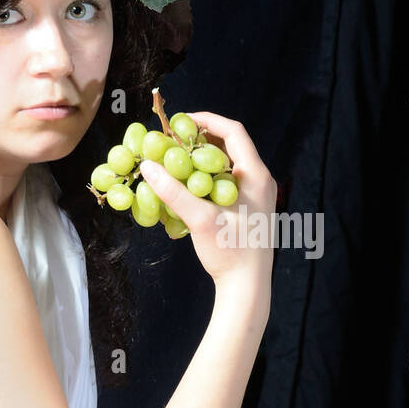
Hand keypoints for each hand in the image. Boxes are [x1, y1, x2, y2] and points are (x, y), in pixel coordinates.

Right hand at [139, 111, 276, 296]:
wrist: (247, 287)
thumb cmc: (231, 253)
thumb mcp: (200, 220)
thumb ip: (174, 192)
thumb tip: (149, 167)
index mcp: (256, 176)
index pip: (234, 132)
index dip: (208, 120)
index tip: (182, 119)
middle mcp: (259, 181)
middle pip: (230, 146)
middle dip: (200, 139)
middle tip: (174, 139)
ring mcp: (255, 196)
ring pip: (226, 165)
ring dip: (201, 159)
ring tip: (176, 160)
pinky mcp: (247, 209)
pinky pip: (225, 182)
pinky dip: (205, 177)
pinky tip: (186, 187)